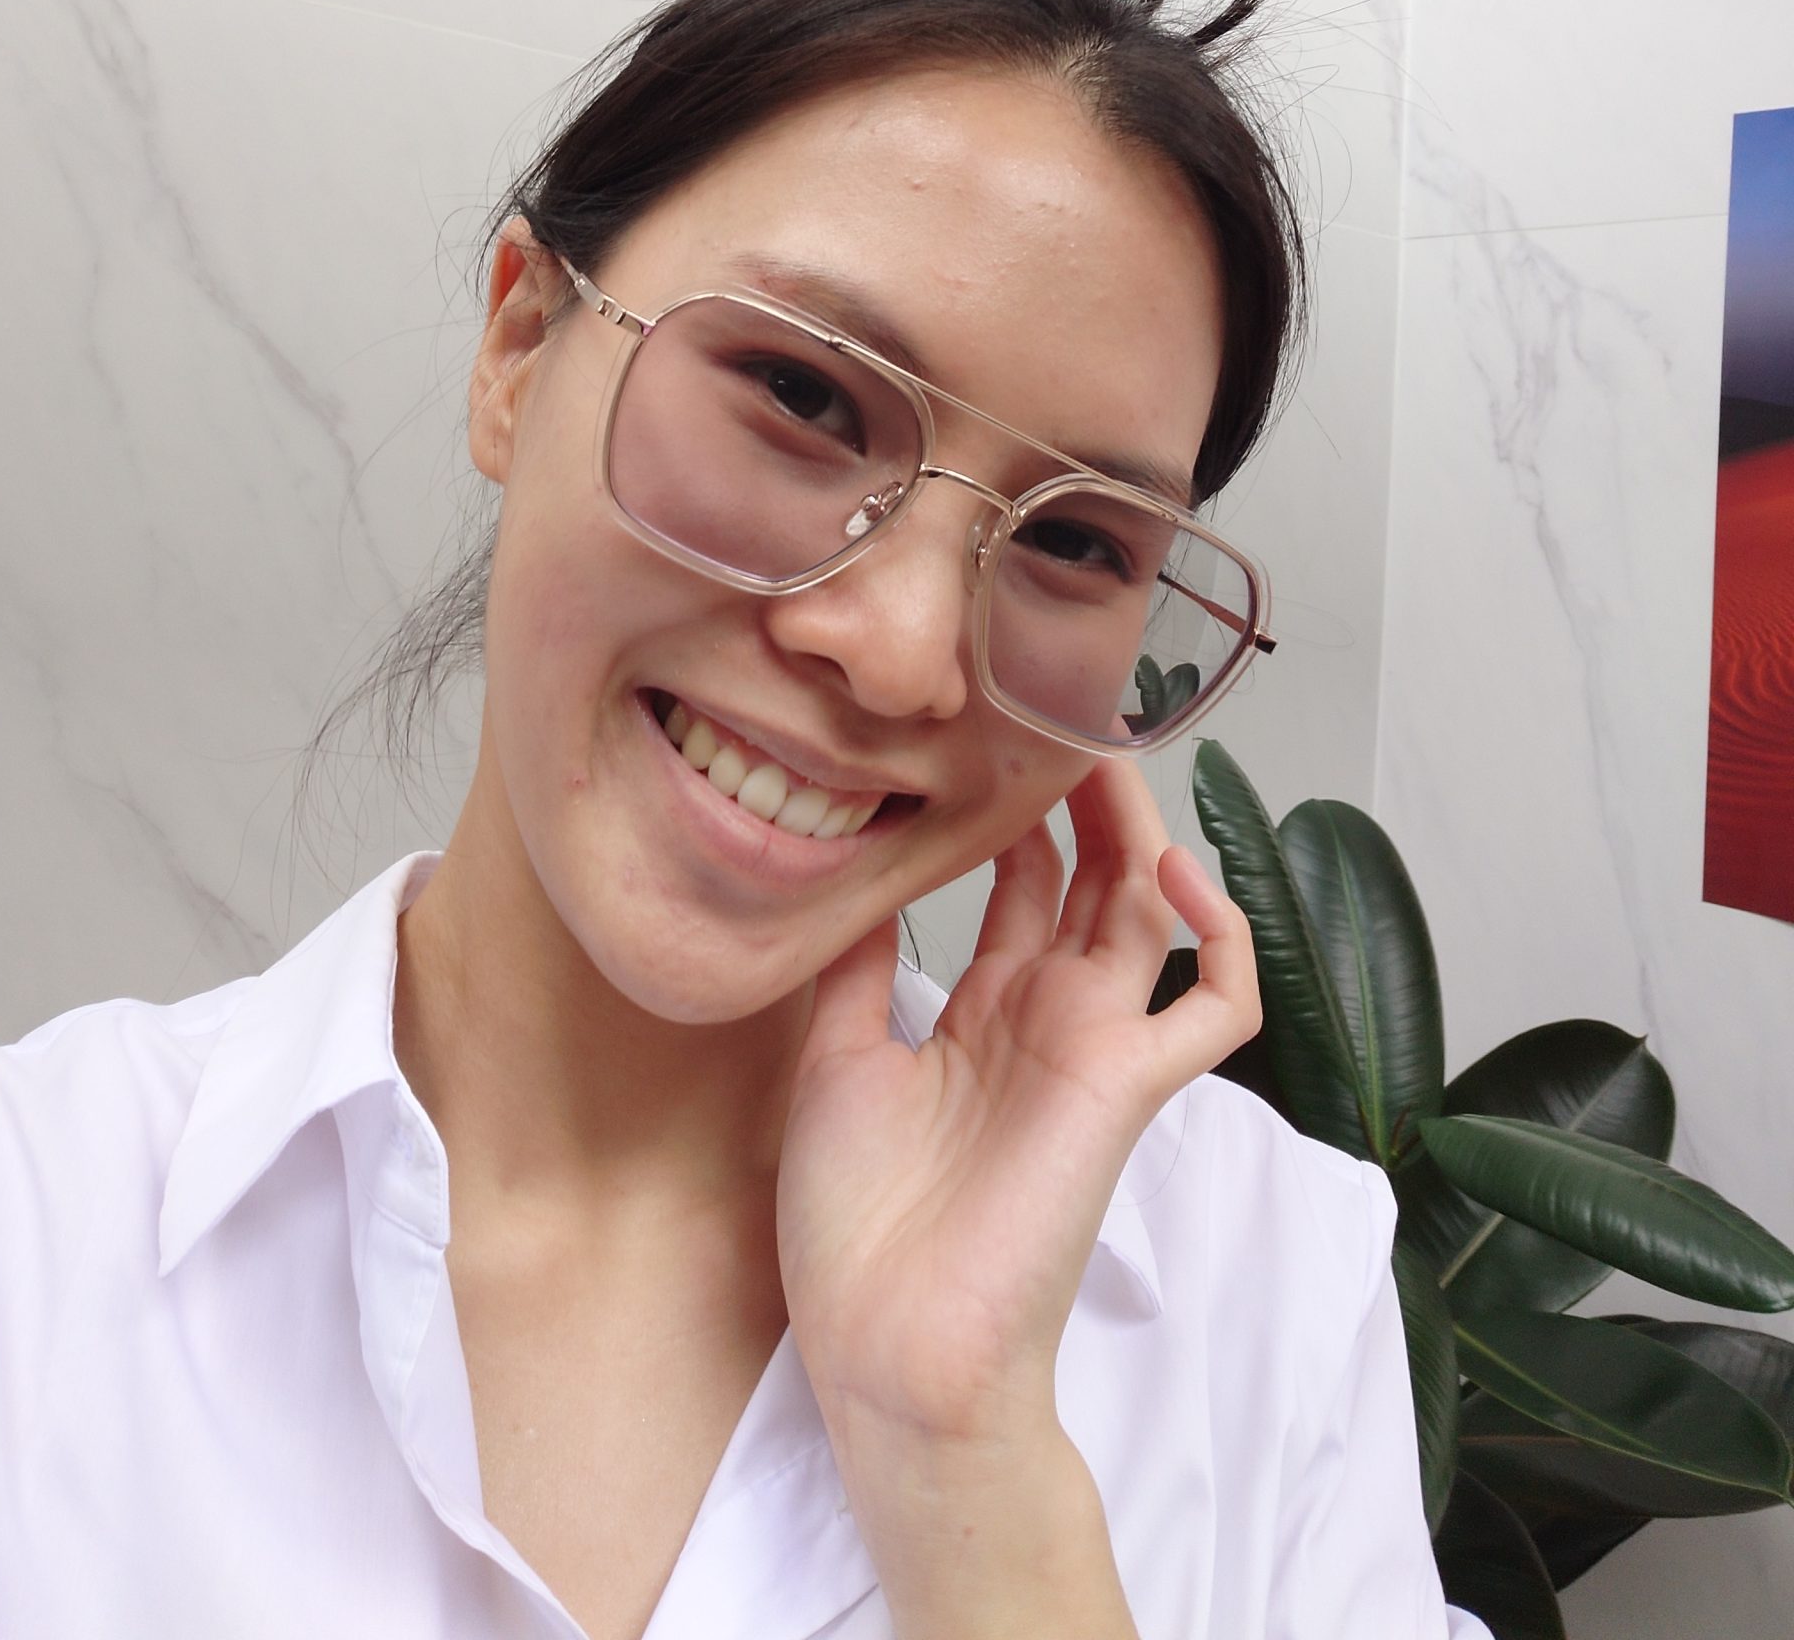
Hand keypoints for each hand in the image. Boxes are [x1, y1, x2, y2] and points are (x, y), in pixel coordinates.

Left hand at [773, 753, 1262, 1452]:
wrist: (886, 1347)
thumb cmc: (854, 1226)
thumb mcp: (832, 1061)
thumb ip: (856, 970)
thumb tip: (848, 877)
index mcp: (984, 1013)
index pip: (1024, 885)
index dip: (1024, 814)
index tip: (1006, 735)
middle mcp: (1048, 1017)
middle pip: (1096, 880)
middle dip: (1093, 797)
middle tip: (1073, 708)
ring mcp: (1096, 1049)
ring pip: (1153, 916)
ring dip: (1146, 832)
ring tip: (1113, 753)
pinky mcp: (1129, 1088)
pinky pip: (1219, 1009)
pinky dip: (1223, 938)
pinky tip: (1177, 875)